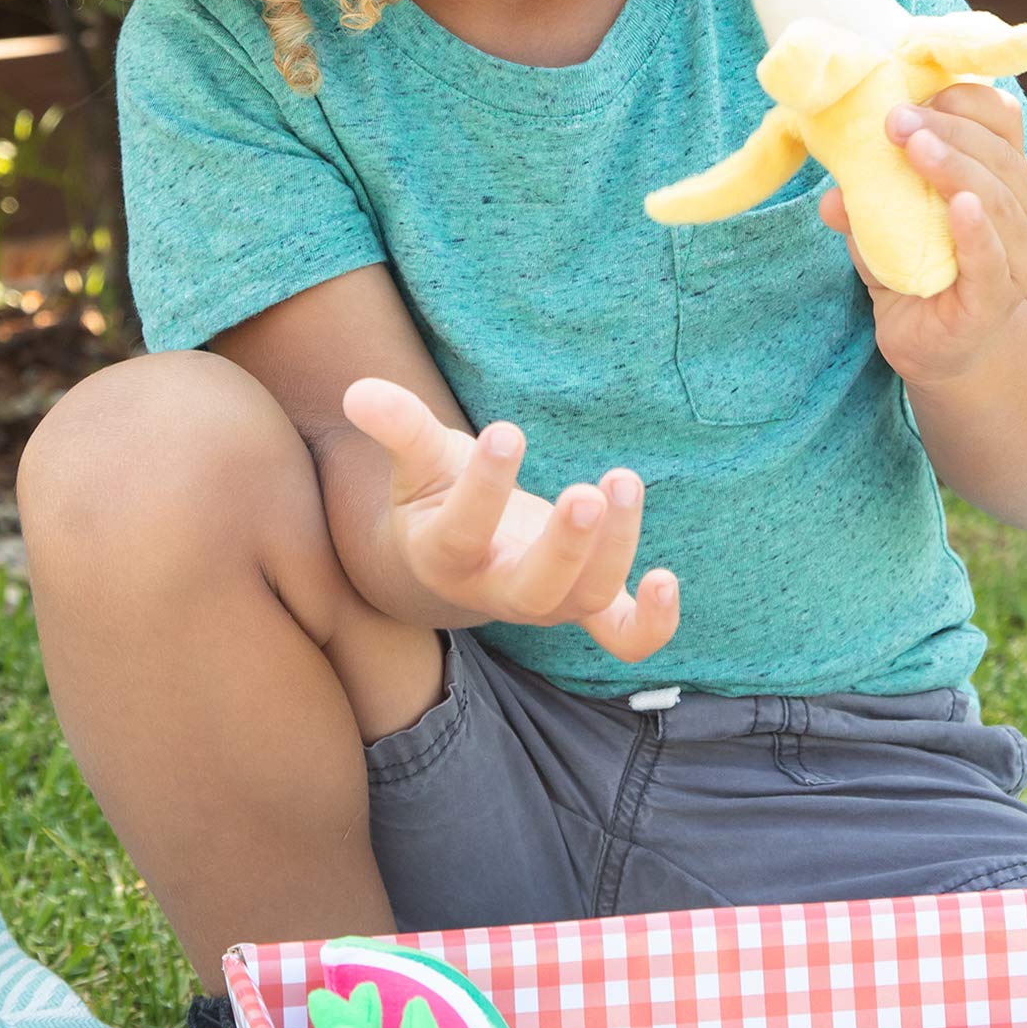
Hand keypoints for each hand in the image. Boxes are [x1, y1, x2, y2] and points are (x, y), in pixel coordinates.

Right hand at [340, 378, 679, 663]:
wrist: (447, 562)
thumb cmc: (433, 497)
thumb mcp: (416, 461)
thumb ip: (397, 427)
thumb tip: (359, 391)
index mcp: (444, 554)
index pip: (463, 531)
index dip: (484, 486)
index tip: (506, 430)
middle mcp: (497, 590)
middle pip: (534, 590)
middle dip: (566, 548)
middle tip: (586, 496)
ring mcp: (547, 602)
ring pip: (586, 599)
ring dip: (615, 550)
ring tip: (622, 480)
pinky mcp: (586, 603)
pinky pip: (624, 635)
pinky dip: (651, 622)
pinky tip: (667, 578)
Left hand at [819, 81, 1026, 389]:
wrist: (937, 347)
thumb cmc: (915, 271)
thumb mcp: (884, 226)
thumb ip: (865, 205)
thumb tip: (831, 196)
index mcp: (1001, 177)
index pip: (1001, 120)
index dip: (965, 101)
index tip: (913, 94)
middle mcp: (1022, 211)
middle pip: (997, 155)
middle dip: (947, 131)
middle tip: (897, 120)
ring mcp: (1016, 257)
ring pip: (999, 201)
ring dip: (956, 168)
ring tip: (916, 148)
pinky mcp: (996, 299)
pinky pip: (991, 259)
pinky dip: (976, 231)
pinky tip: (958, 206)